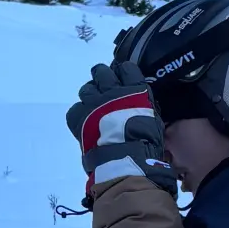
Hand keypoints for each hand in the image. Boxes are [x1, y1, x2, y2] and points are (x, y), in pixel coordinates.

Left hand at [65, 62, 176, 197]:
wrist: (126, 159)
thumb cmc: (146, 142)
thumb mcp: (153, 117)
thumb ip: (143, 104)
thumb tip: (138, 99)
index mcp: (134, 89)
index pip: (126, 68)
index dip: (123, 72)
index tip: (123, 78)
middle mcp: (111, 90)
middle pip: (101, 72)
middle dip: (103, 78)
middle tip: (105, 88)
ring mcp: (93, 102)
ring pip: (87, 88)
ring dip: (91, 95)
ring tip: (95, 107)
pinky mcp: (78, 115)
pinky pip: (76, 108)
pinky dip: (80, 113)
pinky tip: (86, 122)